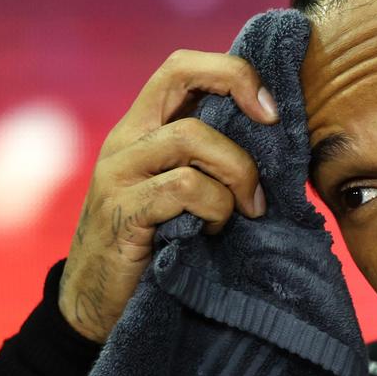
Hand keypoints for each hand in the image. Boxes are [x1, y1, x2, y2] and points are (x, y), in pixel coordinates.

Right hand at [57, 49, 277, 342]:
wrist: (96, 308)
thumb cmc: (157, 248)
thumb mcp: (183, 195)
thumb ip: (210, 163)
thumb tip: (280, 143)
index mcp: (143, 129)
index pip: (182, 67)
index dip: (231, 72)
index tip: (271, 108)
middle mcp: (126, 141)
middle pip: (179, 74)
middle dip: (237, 87)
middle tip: (273, 128)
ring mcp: (118, 174)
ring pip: (191, 137)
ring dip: (237, 171)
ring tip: (248, 209)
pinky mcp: (121, 213)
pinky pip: (184, 189)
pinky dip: (216, 207)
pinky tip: (215, 231)